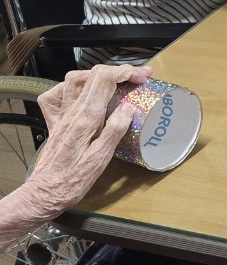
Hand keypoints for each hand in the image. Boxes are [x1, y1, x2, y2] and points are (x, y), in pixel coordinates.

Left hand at [25, 64, 150, 219]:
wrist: (44, 194)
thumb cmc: (72, 181)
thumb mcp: (100, 160)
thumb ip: (114, 131)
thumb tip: (128, 109)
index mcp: (85, 119)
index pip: (104, 80)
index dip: (126, 72)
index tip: (142, 77)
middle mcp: (71, 112)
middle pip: (93, 75)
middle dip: (119, 70)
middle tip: (138, 76)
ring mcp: (61, 115)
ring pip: (74, 80)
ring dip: (97, 74)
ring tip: (114, 80)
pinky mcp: (55, 122)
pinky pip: (56, 95)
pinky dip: (70, 88)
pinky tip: (82, 93)